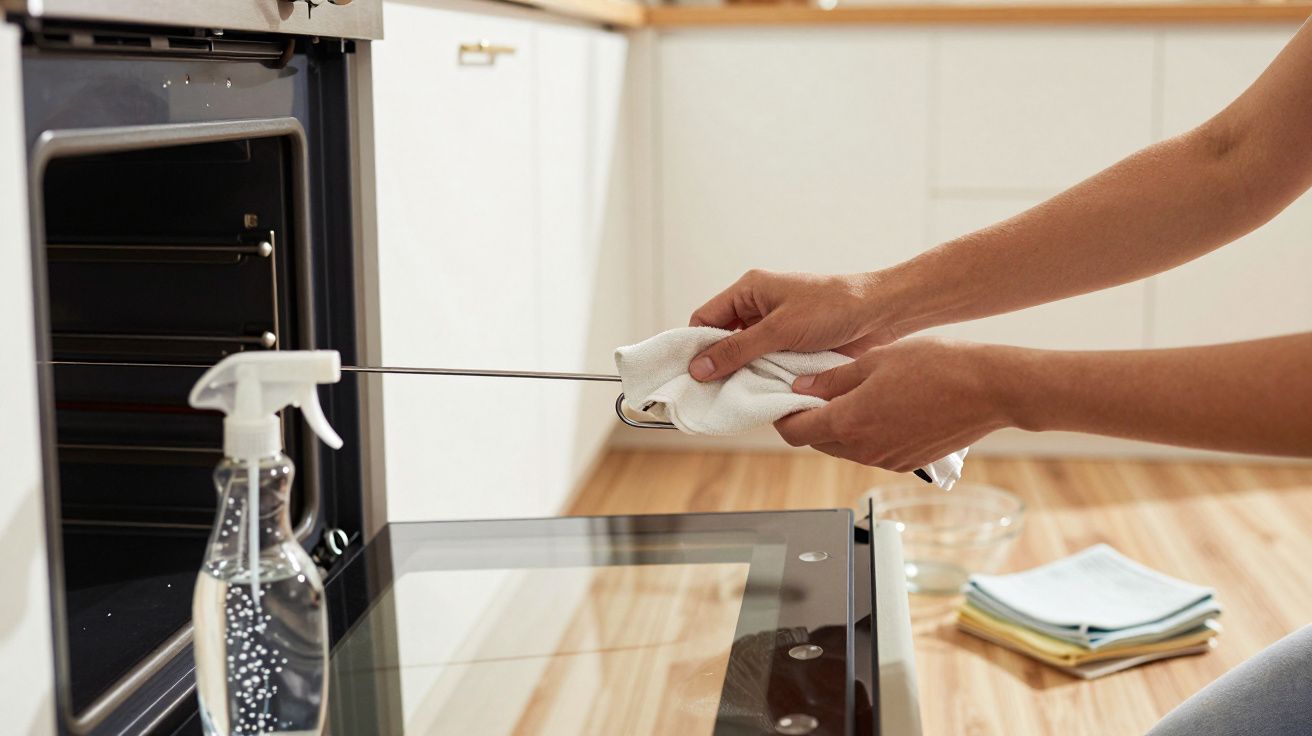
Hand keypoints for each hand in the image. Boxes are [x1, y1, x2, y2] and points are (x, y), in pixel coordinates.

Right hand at [687, 269, 892, 381]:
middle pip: (723, 339)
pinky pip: (767, 364)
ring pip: (745, 355)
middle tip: (708, 393)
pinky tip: (760, 395)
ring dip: (742, 374)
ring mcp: (776, 328)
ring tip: (734, 397)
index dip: (694, 345)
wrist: (881, 313)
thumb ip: (737, 349)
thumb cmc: (832, 308)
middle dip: (717, 364)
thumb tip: (698, 367)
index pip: (706, 318)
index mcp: (749, 290)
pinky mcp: (793, 346)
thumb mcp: (779, 330)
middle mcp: (759, 307)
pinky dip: (763, 378)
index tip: (688, 375)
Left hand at [773, 338, 1010, 470]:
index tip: (782, 399)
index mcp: (849, 422)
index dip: (782, 416)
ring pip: (844, 448)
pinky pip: (871, 451)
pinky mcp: (907, 463)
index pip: (794, 431)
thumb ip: (832, 378)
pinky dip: (864, 434)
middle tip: (814, 392)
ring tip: (850, 394)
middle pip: (817, 441)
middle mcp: (863, 449)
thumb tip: (800, 387)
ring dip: (837, 426)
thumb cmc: (938, 366)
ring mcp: (886, 460)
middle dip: (809, 419)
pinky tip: (879, 407)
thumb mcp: (874, 360)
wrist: (990, 389)